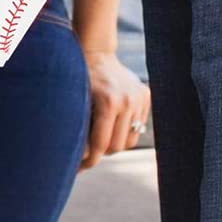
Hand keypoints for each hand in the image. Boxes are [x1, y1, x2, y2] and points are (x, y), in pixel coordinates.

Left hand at [81, 50, 151, 169]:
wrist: (96, 54)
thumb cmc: (78, 80)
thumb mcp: (75, 103)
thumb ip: (80, 128)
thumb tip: (80, 158)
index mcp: (108, 103)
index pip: (102, 143)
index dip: (90, 159)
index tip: (80, 168)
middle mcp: (128, 101)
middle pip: (118, 145)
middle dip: (102, 152)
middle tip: (87, 153)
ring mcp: (140, 98)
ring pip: (130, 139)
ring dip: (115, 143)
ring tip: (100, 137)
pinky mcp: (146, 96)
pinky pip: (138, 125)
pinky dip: (125, 130)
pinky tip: (112, 124)